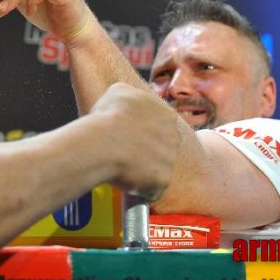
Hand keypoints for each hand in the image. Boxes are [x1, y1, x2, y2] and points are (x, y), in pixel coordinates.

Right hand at [89, 82, 178, 199]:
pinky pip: (152, 188)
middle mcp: (174, 136)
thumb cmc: (109, 116)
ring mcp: (171, 160)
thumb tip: (131, 102)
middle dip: (147, 150)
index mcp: (167, 114)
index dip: (143, 130)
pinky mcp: (163, 181)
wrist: (105, 143)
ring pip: (157, 167)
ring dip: (143, 169)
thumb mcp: (119, 91)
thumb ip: (133, 96)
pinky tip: (124, 180)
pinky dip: (139, 187)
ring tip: (122, 166)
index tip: (130, 134)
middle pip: (163, 146)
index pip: (161, 124)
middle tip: (126, 151)